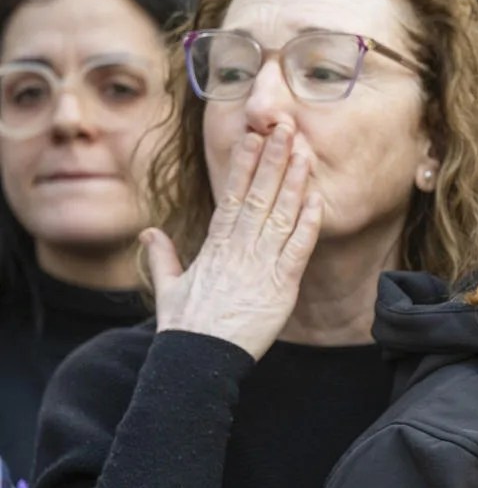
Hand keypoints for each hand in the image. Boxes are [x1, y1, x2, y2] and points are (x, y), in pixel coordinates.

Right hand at [147, 122, 321, 360]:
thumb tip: (150, 232)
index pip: (232, 196)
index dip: (246, 165)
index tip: (255, 137)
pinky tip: (317, 200)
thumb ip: (163, 256)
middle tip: (286, 127)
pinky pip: (298, 249)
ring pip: (280, 215)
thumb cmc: (184, 327)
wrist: (197, 360)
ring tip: (304, 151)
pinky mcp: (280, 287)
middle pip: (259, 196)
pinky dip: (308, 225)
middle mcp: (238, 249)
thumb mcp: (169, 286)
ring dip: (294, 182)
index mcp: (214, 246)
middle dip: (273, 160)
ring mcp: (260, 265)